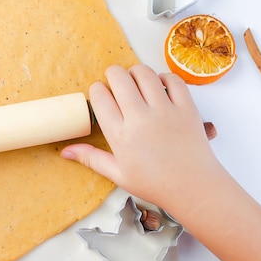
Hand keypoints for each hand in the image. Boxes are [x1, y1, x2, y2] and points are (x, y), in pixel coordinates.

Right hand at [61, 64, 223, 210]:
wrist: (194, 187)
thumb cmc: (155, 183)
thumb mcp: (118, 174)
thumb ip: (91, 158)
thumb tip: (66, 152)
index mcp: (120, 134)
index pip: (100, 96)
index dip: (98, 90)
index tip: (102, 95)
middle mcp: (140, 118)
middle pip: (119, 77)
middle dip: (113, 74)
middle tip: (116, 82)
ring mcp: (165, 110)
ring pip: (144, 73)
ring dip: (136, 73)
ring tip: (136, 82)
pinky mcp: (186, 107)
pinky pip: (172, 79)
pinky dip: (164, 78)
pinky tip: (160, 87)